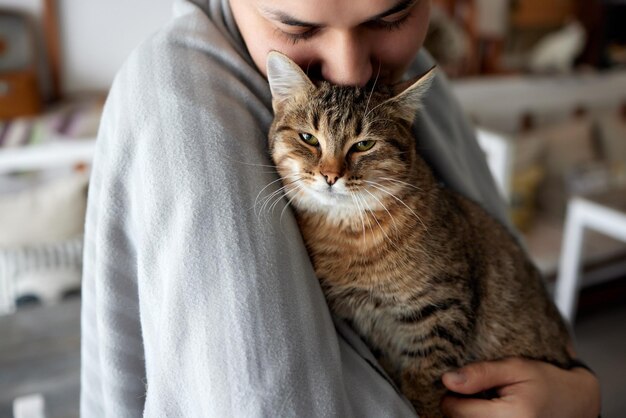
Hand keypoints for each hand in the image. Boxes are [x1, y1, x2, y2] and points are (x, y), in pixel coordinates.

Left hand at [440, 357, 600, 417]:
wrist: (574, 403)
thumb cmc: (546, 382)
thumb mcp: (514, 368)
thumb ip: (480, 373)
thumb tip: (447, 380)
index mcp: (508, 417)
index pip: (453, 409)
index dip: (453, 393)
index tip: (467, 383)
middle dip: (460, 404)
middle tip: (480, 392)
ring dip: (469, 413)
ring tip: (488, 402)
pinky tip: (490, 412)